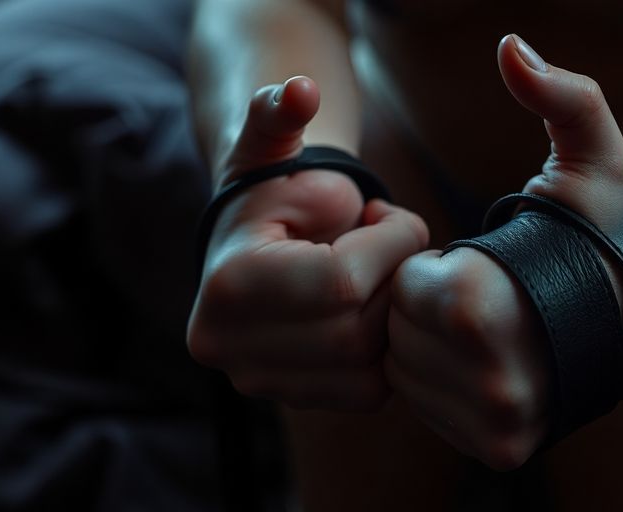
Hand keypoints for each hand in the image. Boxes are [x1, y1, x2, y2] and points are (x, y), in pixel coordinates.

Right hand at [188, 76, 428, 410]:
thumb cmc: (276, 189)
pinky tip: (372, 308)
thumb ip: (280, 112)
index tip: (390, 215)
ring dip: (393, 316)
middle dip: (394, 281)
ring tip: (378, 275)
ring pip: (369, 368)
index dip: (389, 244)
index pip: (342, 282)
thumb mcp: (273, 142)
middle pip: (358, 331)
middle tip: (393, 245)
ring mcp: (256, 381)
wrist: (253, 240)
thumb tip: (299, 89)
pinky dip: (386, 349)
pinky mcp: (288, 399)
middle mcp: (230, 345)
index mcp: (229, 283)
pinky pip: (368, 391)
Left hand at [386, 34, 622, 468]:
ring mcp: (497, 421)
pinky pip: (433, 411)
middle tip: (486, 295)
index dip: (440, 268)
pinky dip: (448, 383)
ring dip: (437, 347)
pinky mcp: (500, 447)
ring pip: (412, 377)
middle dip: (433, 309)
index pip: (409, 288)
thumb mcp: (591, 143)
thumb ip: (555, 91)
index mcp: (482, 306)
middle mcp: (491, 378)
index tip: (484, 262)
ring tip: (489, 326)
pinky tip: (487, 358)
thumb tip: (513, 47)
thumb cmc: (606, 218)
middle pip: (403, 337)